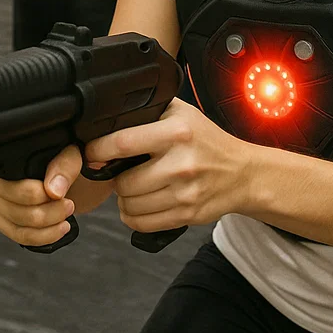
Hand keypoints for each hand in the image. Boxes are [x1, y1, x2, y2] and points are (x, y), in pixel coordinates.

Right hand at [0, 144, 89, 247]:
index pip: (10, 186)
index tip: (59, 195)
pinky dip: (42, 237)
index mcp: (2, 158)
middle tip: (68, 205)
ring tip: (65, 217)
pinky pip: (19, 236)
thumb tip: (53, 191)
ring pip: (17, 227)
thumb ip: (64, 167)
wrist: (62, 172)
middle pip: (15, 210)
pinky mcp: (2, 219)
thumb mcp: (69, 155)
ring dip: (48, 228)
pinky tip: (58, 228)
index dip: (36, 194)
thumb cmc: (62, 159)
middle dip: (48, 212)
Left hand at [84, 98, 254, 233]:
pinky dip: (133, 216)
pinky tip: (137, 204)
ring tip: (130, 187)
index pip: (123, 142)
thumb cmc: (207, 140)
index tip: (90, 153)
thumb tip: (110, 114)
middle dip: (113, 179)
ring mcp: (185, 193)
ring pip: (130, 205)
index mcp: (176, 132)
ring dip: (123, 199)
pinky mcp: (187, 215)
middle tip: (117, 172)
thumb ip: (150, 110)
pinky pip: (144, 223)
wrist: (243, 173)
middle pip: (124, 182)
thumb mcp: (182, 113)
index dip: (98, 150)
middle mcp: (181, 163)